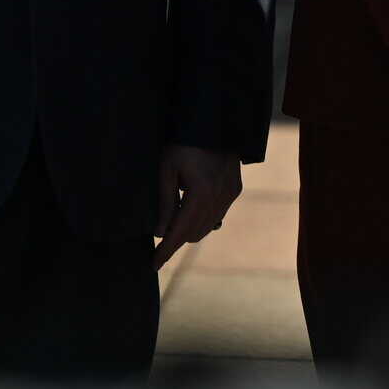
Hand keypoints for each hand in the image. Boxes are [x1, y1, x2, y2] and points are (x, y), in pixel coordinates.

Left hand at [155, 145, 242, 269]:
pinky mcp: (235, 190)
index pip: (180, 232)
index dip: (166, 250)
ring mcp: (230, 195)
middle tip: (159, 235)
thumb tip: (160, 232)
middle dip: (175, 240)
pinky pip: (217, 215)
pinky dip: (203, 219)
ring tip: (173, 220)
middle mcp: (219, 198)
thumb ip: (165, 202)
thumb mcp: (167, 170)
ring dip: (189, 230)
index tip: (153, 265)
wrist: (215, 123)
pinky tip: (191, 209)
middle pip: (194, 234)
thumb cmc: (184, 143)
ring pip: (207, 227)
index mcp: (200, 193)